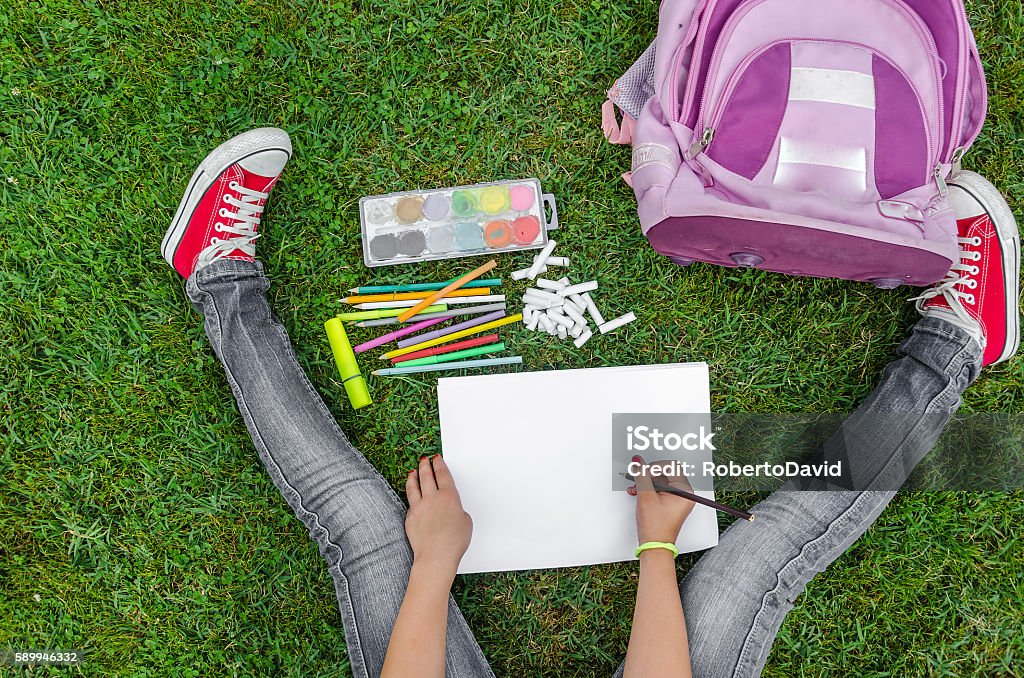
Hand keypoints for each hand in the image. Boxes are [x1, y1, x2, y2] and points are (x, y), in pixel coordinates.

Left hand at [405, 455, 472, 576]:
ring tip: (413, 472)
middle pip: (427, 476)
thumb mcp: (466, 522)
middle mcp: (432, 498)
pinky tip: (411, 494)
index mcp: (449, 496)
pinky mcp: (410, 517)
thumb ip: (458, 511)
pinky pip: (410, 502)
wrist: (436, 555)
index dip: (439, 465)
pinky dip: (411, 495)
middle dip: (425, 466)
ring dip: (414, 477)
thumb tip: (451, 511)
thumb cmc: (453, 542)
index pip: (442, 474)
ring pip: (414, 486)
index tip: (437, 459)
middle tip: (425, 460)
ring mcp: (419, 507)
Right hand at [628, 455, 695, 544]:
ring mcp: (677, 499)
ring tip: (636, 489)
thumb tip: (638, 461)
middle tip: (639, 480)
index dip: (655, 467)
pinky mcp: (670, 503)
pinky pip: (659, 489)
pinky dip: (648, 489)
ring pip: (660, 480)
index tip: (643, 471)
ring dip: (646, 482)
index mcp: (685, 491)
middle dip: (649, 475)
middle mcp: (684, 494)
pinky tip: (638, 493)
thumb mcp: (646, 496)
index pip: (671, 467)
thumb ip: (641, 475)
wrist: (654, 546)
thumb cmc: (656, 527)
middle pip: (666, 472)